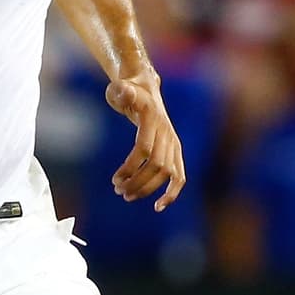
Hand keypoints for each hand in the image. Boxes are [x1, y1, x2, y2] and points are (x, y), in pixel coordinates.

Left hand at [106, 74, 185, 211]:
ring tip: (127, 195)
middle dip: (137, 182)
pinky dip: (172, 193)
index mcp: (153, 118)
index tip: (114, 179)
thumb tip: (123, 91)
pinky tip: (159, 207)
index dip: (130, 167)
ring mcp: (173, 142)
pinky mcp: (175, 151)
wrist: (145, 88)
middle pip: (157, 165)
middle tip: (118, 190)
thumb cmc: (128, 89)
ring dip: (148, 189)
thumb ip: (122, 90)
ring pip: (167, 173)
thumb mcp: (120, 87)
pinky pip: (179, 176)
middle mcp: (167, 132)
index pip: (144, 149)